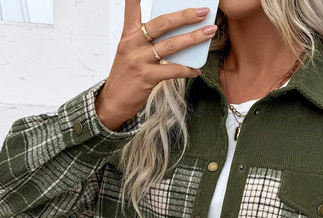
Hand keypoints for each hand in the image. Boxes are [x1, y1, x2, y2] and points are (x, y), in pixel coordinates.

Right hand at [95, 1, 216, 129]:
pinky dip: (187, 70)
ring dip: (193, 38)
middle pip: (163, 24)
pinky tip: (196, 70)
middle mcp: (133, 44)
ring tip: (209, 33)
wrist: (113, 102)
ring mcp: (140, 60)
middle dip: (185, 16)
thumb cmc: (125, 76)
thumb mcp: (130, 53)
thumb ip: (146, 42)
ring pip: (171, 45)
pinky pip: (173, 71)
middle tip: (203, 12)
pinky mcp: (147, 77)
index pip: (132, 8)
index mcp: (128, 34)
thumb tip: (175, 36)